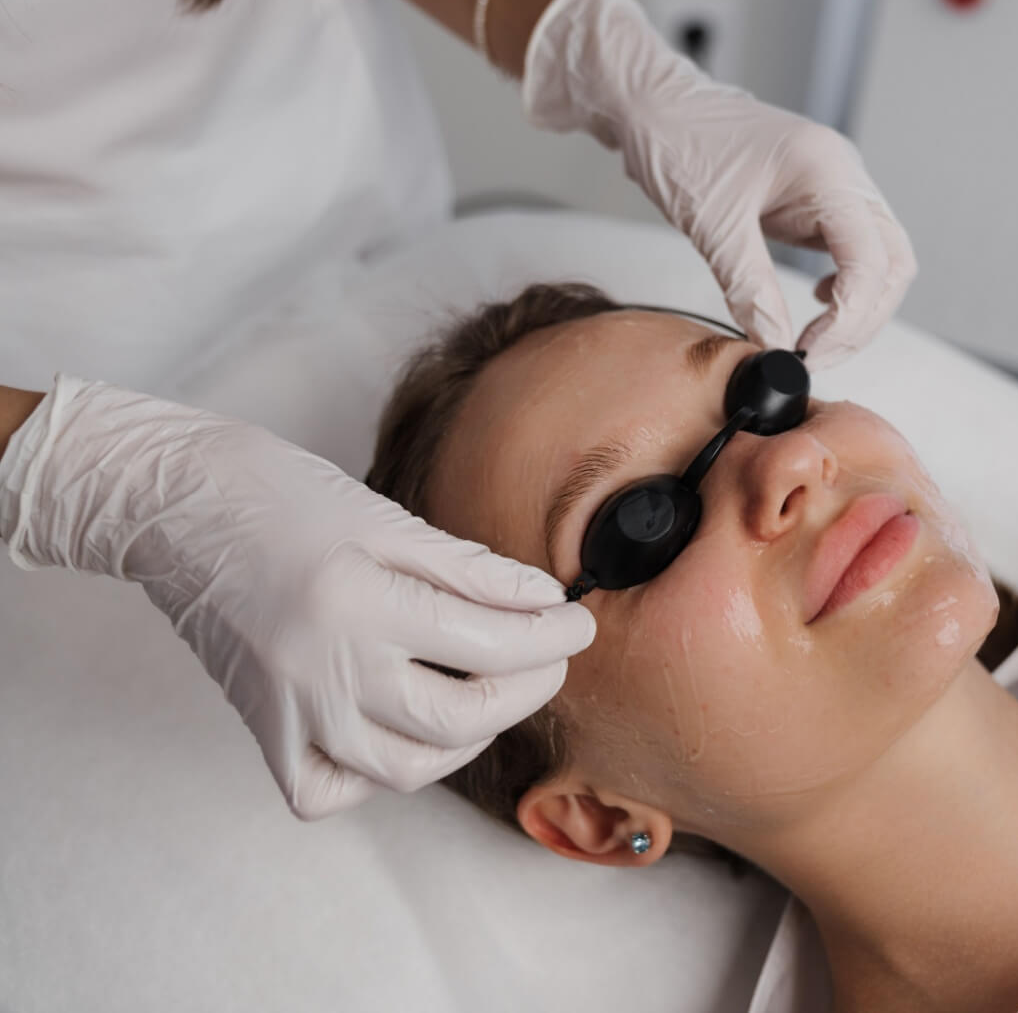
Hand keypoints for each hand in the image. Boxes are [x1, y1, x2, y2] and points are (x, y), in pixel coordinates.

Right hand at [0, 378, 593, 819]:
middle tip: (552, 658)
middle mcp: (323, 668)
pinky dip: (380, 775)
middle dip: (527, 690)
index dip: (551, 636)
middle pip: (460, 716)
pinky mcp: (261, 731)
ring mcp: (289, 711)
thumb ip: (471, 568)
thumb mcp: (385, 515)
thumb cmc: (276, 495)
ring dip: (469, 737)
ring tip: (493, 692)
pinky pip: (332, 790)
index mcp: (359, 600)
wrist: (170, 507)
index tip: (578, 623)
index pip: (489, 641)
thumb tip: (544, 601)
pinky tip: (408, 730)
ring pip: (406, 768)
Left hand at [520, 0, 915, 368]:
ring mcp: (838, 185)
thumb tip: (774, 344)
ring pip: (881, 261)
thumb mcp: (713, 224)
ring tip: (814, 340)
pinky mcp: (821, 200)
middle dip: (861, 320)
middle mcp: (845, 174)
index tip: (809, 352)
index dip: (848, 318)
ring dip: (856, 308)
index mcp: (828, 170)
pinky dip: (845, 287)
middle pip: (892, 265)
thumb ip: (749, 289)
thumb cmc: (679, 140)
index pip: (872, 261)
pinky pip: (855, 251)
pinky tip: (814, 301)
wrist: (655, 105)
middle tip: (815, 355)